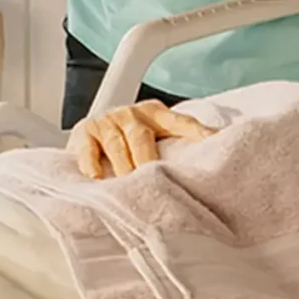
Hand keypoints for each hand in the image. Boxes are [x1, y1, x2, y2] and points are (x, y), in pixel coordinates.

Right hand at [67, 99, 214, 179]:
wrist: (92, 130)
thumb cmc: (131, 141)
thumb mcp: (156, 136)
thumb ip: (177, 146)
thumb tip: (211, 158)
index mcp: (156, 113)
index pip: (179, 121)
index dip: (196, 131)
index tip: (214, 140)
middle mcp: (132, 115)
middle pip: (142, 135)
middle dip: (148, 159)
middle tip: (156, 179)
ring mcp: (107, 122)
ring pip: (117, 144)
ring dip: (124, 166)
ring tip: (130, 184)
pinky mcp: (84, 132)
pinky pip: (88, 148)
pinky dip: (91, 162)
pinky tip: (97, 177)